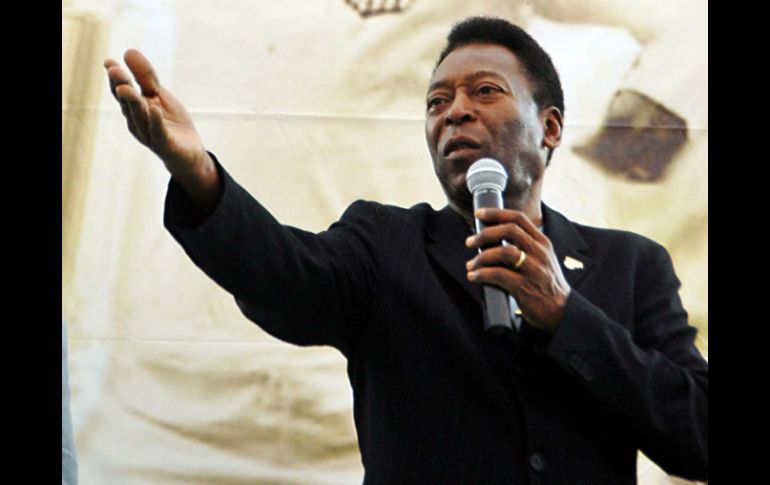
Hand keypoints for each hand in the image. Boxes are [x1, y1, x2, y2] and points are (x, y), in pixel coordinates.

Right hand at [104, 49, 218, 209]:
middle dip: (120, 86)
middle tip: (114, 70)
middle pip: (128, 103)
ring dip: (133, 102)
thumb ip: (146, 76)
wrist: (189, 153)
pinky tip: (154, 109)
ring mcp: (150, 135)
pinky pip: (159, 133)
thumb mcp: (159, 95)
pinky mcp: (165, 146)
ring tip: (128, 87)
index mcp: (135, 108)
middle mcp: (137, 122)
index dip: (116, 78)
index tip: (109, 62)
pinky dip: (156, 122)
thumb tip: (128, 51)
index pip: (122, 91)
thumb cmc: (170, 122)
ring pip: (140, 117)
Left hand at [464, 208, 570, 332]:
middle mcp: (539, 252)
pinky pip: (499, 275)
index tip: (479, 214)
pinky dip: (482, 274)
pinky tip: (474, 276)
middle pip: (509, 230)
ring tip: (470, 265)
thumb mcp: (541, 259)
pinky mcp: (526, 287)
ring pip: (503, 251)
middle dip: (485, 233)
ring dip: (482, 256)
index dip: (496, 213)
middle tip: (470, 242)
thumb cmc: (546, 284)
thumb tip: (493, 239)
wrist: (561, 311)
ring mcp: (534, 269)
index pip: (519, 218)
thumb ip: (524, 246)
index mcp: (542, 242)